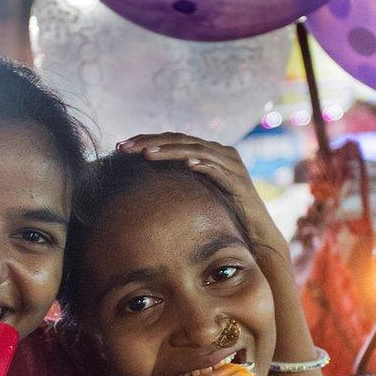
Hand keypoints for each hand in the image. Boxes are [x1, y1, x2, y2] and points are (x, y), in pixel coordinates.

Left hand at [118, 133, 289, 268]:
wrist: (256, 235)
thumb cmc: (222, 217)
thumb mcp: (195, 196)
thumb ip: (177, 184)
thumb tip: (141, 186)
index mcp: (208, 152)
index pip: (173, 140)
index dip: (146, 140)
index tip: (119, 147)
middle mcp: (221, 153)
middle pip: (180, 140)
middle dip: (150, 142)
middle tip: (124, 147)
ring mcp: (231, 165)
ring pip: (195, 151)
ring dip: (170, 151)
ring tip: (146, 155)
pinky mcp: (239, 181)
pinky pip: (218, 169)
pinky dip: (203, 165)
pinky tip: (187, 165)